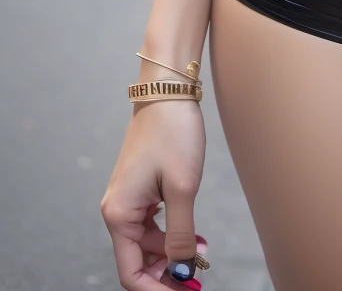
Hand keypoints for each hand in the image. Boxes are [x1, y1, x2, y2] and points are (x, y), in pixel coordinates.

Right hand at [101, 101, 205, 289]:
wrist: (168, 92)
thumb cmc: (173, 133)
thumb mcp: (183, 188)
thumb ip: (181, 235)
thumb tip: (183, 272)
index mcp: (118, 214)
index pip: (131, 273)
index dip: (157, 290)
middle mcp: (117, 210)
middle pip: (139, 261)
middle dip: (168, 274)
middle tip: (200, 280)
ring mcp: (129, 200)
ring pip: (148, 245)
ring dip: (173, 254)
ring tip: (203, 255)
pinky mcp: (141, 190)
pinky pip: (153, 225)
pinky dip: (172, 235)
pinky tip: (195, 236)